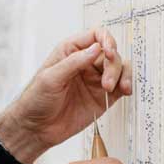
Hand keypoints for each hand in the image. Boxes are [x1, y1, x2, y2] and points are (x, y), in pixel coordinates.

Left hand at [0, 30, 131, 163]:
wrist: (36, 129)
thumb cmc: (35, 100)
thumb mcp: (50, 79)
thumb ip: (73, 63)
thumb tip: (96, 48)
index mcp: (70, 51)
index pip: (95, 35)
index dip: (106, 39)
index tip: (109, 52)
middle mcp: (85, 62)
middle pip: (110, 52)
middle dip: (113, 64)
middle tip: (106, 83)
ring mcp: (95, 78)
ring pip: (119, 66)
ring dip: (122, 75)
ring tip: (110, 89)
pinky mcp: (103, 95)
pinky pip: (121, 84)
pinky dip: (127, 84)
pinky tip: (125, 90)